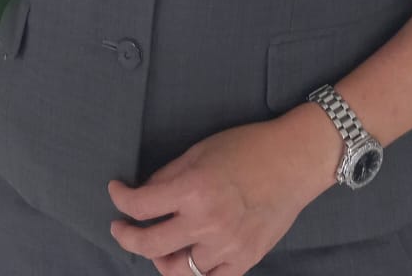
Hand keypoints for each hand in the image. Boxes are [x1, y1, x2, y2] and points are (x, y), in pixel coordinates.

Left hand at [106, 118, 324, 275]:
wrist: (294, 160)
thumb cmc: (248, 148)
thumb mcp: (199, 151)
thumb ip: (167, 176)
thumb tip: (144, 195)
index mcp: (193, 189)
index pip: (141, 205)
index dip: (120, 199)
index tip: (117, 193)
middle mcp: (207, 222)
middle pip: (150, 246)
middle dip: (127, 237)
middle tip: (121, 229)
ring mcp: (227, 246)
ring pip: (178, 270)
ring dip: (161, 259)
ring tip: (159, 246)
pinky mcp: (246, 259)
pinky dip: (195, 273)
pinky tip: (188, 259)